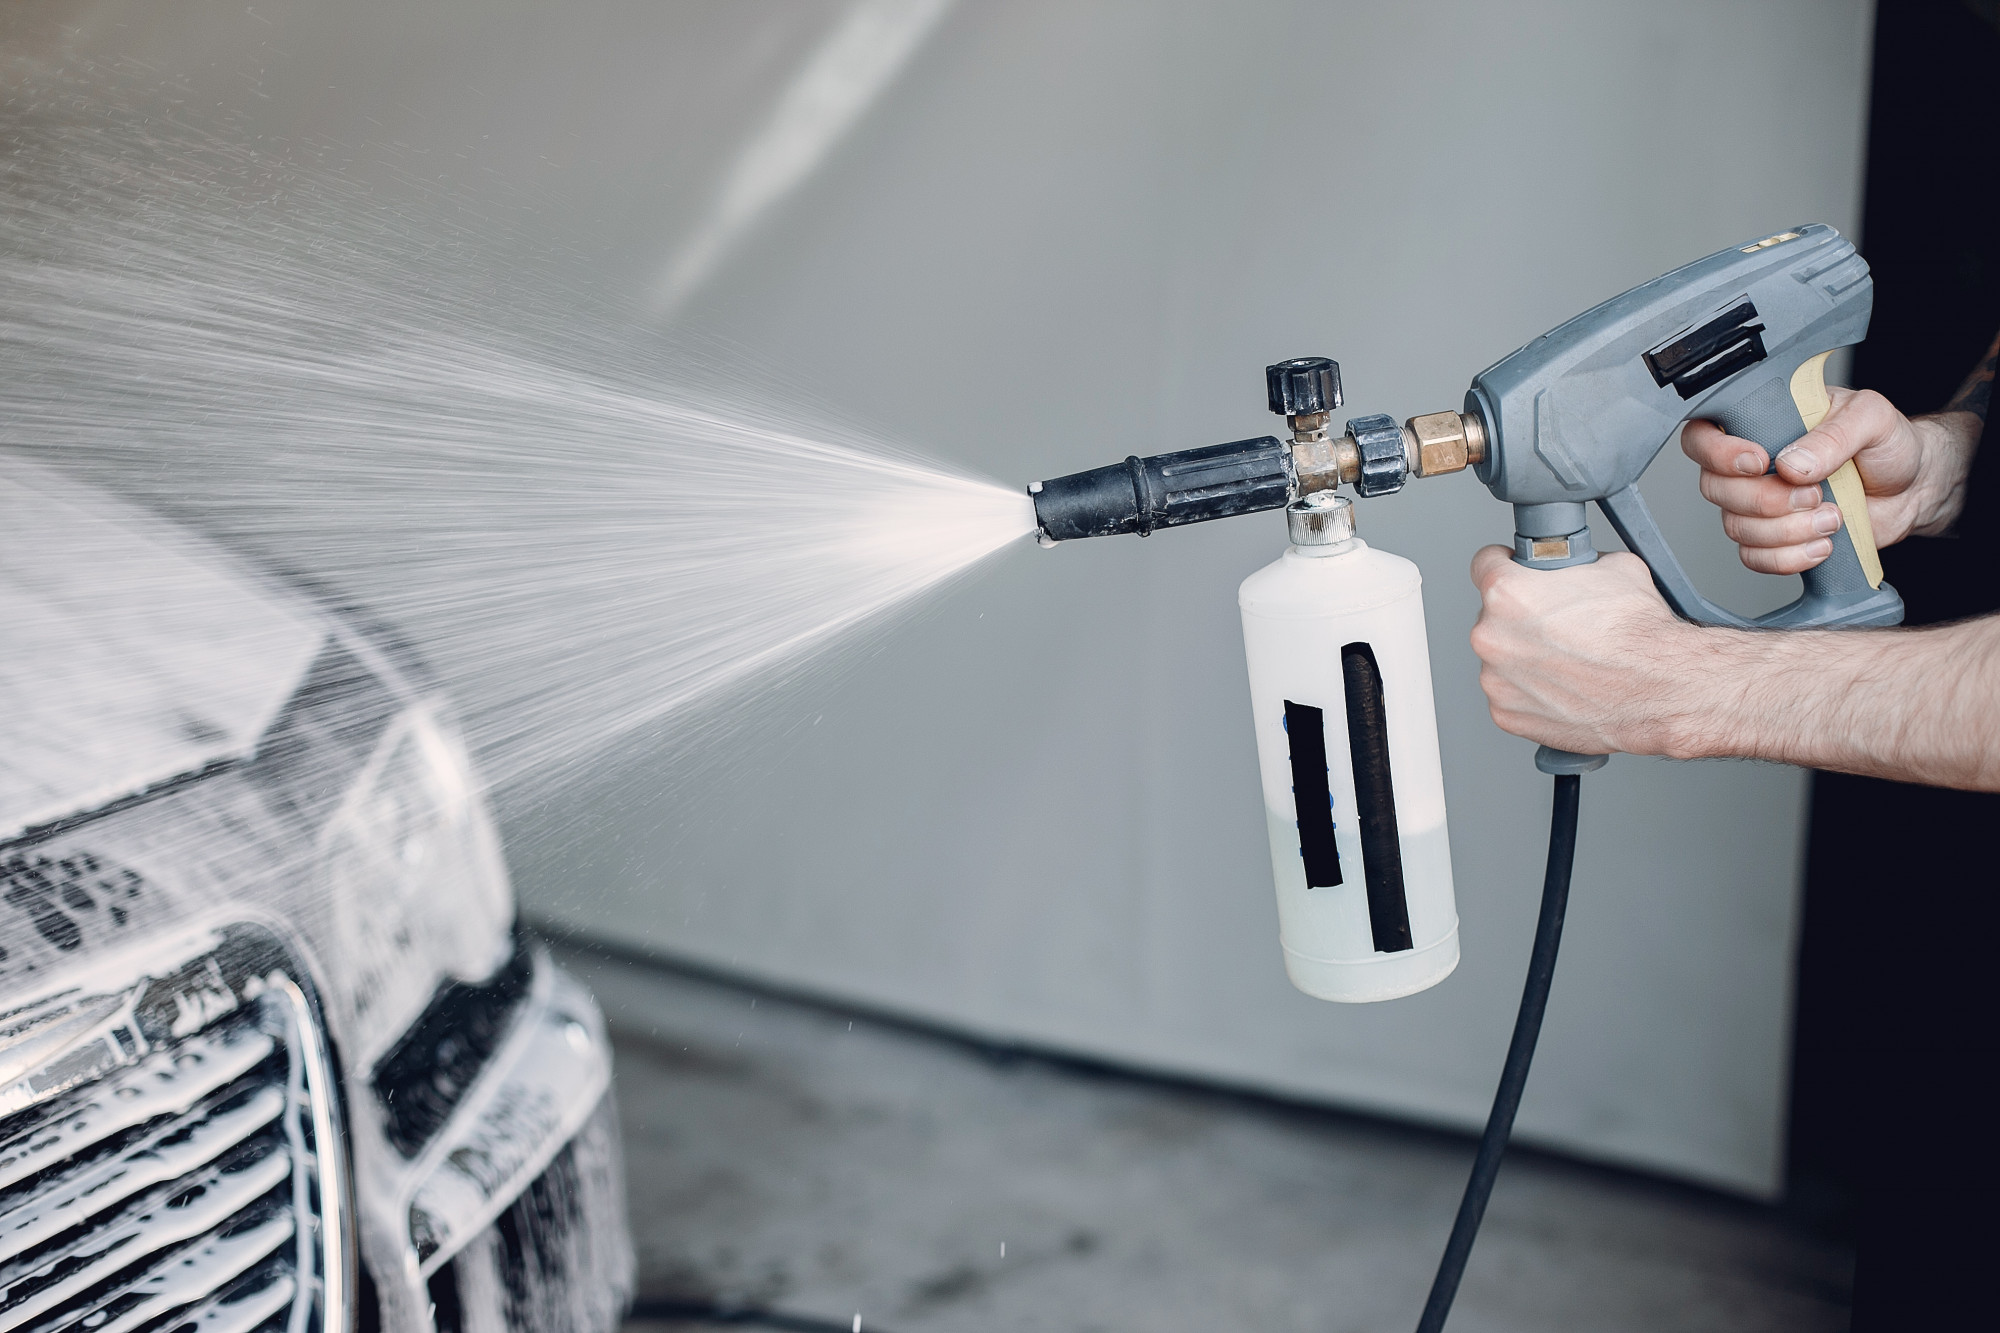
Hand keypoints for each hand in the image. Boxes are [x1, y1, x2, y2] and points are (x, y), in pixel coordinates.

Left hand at [1468, 547, 1713, 757]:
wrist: (1661, 690)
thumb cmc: (1640, 635)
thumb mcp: (1613, 567)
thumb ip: (1573, 565)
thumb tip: (1571, 567)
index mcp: (1506, 593)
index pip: (1485, 564)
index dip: (1505, 564)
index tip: (1513, 572)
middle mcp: (1491, 637)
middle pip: (1493, 616)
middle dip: (1520, 618)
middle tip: (1557, 626)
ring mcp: (1495, 680)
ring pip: (1501, 659)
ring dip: (1524, 657)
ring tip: (1567, 660)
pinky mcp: (1506, 714)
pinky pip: (1511, 696)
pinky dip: (1531, 692)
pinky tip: (1563, 687)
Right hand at [1680, 388, 1971, 576]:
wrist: (1913, 488)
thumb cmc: (1887, 444)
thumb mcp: (1870, 419)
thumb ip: (1833, 435)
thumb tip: (1790, 464)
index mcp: (1761, 424)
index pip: (1703, 436)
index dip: (1718, 454)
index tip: (1760, 461)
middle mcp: (1750, 466)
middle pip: (1715, 489)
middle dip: (1766, 500)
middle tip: (1814, 494)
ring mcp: (1758, 505)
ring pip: (1737, 528)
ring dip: (1787, 531)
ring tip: (1832, 517)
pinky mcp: (1774, 539)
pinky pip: (1755, 558)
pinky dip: (1789, 558)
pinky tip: (1822, 545)